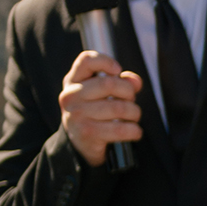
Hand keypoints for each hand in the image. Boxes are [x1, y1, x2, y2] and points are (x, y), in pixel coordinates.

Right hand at [59, 49, 142, 167]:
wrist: (80, 145)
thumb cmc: (94, 113)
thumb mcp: (102, 94)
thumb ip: (120, 82)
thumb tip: (135, 81)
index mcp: (73, 81)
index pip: (86, 60)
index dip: (105, 61)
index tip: (117, 70)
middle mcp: (71, 96)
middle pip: (109, 84)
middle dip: (129, 93)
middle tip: (130, 101)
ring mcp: (77, 115)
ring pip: (119, 107)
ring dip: (134, 113)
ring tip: (132, 117)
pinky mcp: (87, 133)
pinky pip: (120, 129)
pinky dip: (134, 130)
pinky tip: (134, 131)